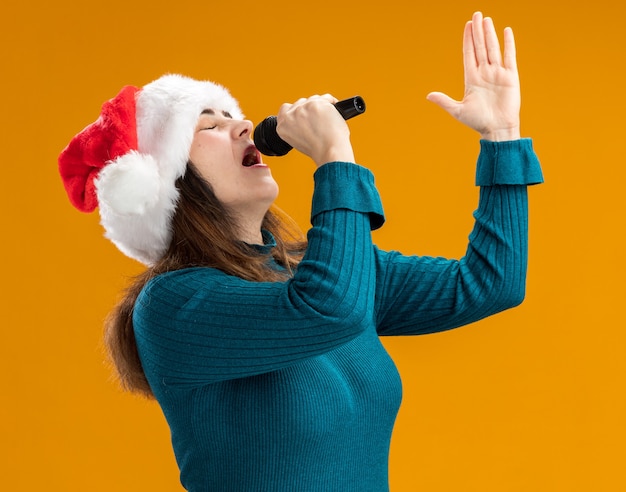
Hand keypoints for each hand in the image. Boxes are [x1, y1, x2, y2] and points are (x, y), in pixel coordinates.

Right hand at [276, 95, 355, 166]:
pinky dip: (332, 104)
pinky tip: (334, 114)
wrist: (329, 152)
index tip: (305, 114)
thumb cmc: (318, 150)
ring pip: (314, 99)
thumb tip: (305, 115)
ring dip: (321, 106)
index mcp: (282, 126)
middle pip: (301, 102)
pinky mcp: (316, 104)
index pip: (285, 109)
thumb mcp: (298, 140)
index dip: (297, 110)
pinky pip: (327, 98)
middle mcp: (290, 115)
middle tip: (319, 121)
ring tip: (327, 121)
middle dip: (311, 109)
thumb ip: (296, 126)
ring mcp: (303, 108)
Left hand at [427, 12, 520, 140]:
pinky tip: (505, 31)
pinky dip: (508, 44)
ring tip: (486, 19)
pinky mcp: (510, 76)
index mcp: (471, 78)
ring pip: (492, 48)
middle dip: (477, 31)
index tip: (467, 25)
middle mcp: (484, 73)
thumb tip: (428, 95)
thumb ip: (444, 101)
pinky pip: (509, 56)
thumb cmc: (478, 121)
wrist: (497, 129)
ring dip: (490, 34)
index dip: (468, 39)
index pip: (469, 54)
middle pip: (480, 47)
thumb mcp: (458, 110)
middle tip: (476, 14)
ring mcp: (497, 73)